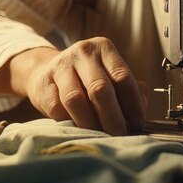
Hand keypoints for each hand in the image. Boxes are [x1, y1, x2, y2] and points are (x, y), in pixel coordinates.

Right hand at [16, 37, 147, 134]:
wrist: (45, 71)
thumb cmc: (87, 78)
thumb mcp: (111, 75)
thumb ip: (132, 91)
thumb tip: (139, 115)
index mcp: (104, 48)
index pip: (123, 77)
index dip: (133, 103)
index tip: (138, 123)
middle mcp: (82, 53)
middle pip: (100, 89)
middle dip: (113, 117)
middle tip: (120, 134)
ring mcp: (60, 66)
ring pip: (77, 100)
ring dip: (91, 123)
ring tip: (100, 134)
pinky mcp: (43, 84)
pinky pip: (58, 109)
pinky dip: (70, 122)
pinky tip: (78, 126)